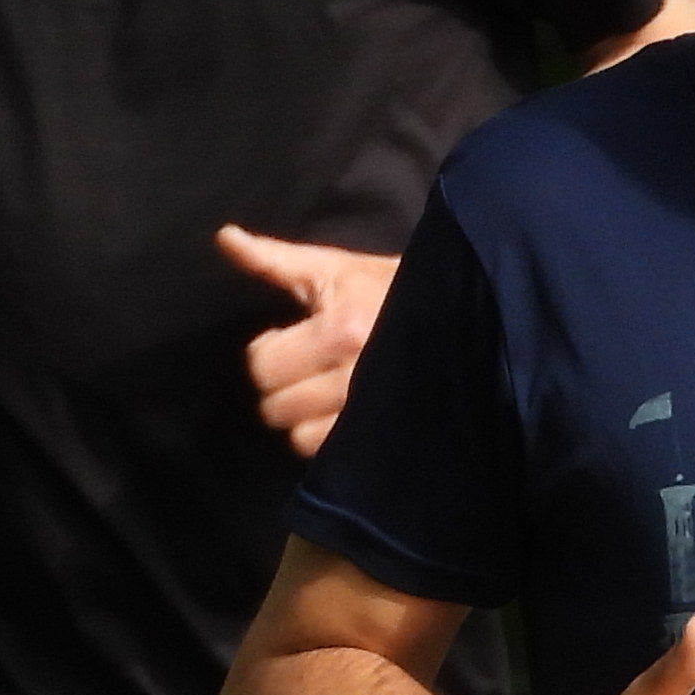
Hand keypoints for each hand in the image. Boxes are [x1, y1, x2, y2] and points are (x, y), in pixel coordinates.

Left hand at [215, 226, 401, 455]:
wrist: (468, 316)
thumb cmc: (397, 288)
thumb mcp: (339, 268)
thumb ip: (277, 260)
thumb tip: (225, 237)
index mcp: (342, 329)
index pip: (262, 365)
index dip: (268, 353)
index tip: (291, 343)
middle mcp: (356, 375)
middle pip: (276, 406)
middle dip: (282, 389)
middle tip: (307, 372)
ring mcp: (374, 413)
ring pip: (301, 439)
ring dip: (304, 421)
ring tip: (323, 399)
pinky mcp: (389, 438)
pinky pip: (332, 457)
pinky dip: (329, 440)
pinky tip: (340, 418)